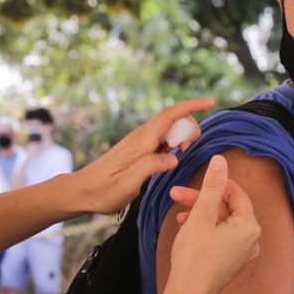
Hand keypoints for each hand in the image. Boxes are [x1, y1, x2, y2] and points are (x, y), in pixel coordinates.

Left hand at [71, 99, 212, 214]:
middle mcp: (141, 137)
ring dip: (182, 137)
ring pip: (169, 130)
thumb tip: (174, 158)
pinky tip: (171, 158)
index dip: (192, 106)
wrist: (82, 191)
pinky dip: (173, 144)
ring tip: (181, 155)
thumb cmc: (103, 190)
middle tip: (187, 150)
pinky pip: (162, 140)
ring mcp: (140, 142)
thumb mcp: (128, 183)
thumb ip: (151, 167)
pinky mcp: (139, 150)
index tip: (211, 102)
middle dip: (189, 127)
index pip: (170, 115)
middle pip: (174, 119)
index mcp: (140, 141)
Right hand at [167, 155, 260, 293]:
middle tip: (176, 195)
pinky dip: (204, 230)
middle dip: (201, 200)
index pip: (236, 194)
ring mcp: (242, 254)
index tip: (194, 179)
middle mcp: (251, 240)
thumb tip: (221, 161)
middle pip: (226, 209)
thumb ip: (211, 186)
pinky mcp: (231, 264)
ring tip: (179, 216)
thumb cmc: (195, 256)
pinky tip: (186, 230)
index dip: (215, 183)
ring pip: (221, 224)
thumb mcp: (201, 215)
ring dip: (200, 215)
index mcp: (249, 226)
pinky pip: (220, 238)